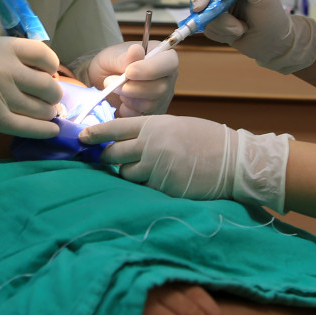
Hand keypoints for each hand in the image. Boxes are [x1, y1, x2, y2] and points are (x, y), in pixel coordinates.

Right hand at [0, 35, 62, 137]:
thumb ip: (10, 56)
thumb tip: (44, 72)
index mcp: (1, 46)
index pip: (44, 55)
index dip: (52, 68)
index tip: (48, 76)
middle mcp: (3, 67)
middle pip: (48, 85)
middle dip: (53, 95)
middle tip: (48, 100)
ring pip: (41, 108)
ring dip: (47, 114)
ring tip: (44, 114)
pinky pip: (28, 127)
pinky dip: (44, 131)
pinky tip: (50, 131)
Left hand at [80, 115, 290, 211]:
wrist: (234, 161)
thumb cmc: (207, 139)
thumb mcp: (176, 126)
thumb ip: (151, 132)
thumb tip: (126, 140)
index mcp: (154, 125)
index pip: (115, 128)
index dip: (96, 133)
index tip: (81, 137)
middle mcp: (151, 145)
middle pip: (113, 154)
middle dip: (108, 157)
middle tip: (109, 158)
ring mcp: (157, 168)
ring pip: (126, 174)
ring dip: (130, 173)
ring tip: (148, 169)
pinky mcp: (163, 188)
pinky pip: (143, 189)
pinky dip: (146, 187)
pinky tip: (161, 181)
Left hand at [86, 41, 177, 115]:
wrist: (104, 80)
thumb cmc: (112, 63)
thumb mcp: (113, 55)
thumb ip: (125, 56)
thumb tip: (136, 50)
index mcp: (163, 56)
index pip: (169, 62)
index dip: (150, 69)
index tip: (128, 72)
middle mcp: (167, 77)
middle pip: (160, 87)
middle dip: (133, 88)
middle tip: (111, 82)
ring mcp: (162, 97)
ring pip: (150, 104)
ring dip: (128, 99)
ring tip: (115, 89)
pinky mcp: (153, 113)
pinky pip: (142, 117)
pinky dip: (127, 111)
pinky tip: (121, 102)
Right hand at [192, 0, 315, 73]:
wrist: (274, 42)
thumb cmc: (272, 17)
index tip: (201, 7)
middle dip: (216, 16)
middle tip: (234, 28)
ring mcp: (219, 7)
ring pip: (205, 17)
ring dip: (224, 28)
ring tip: (242, 29)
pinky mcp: (217, 23)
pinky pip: (208, 30)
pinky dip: (222, 35)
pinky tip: (238, 34)